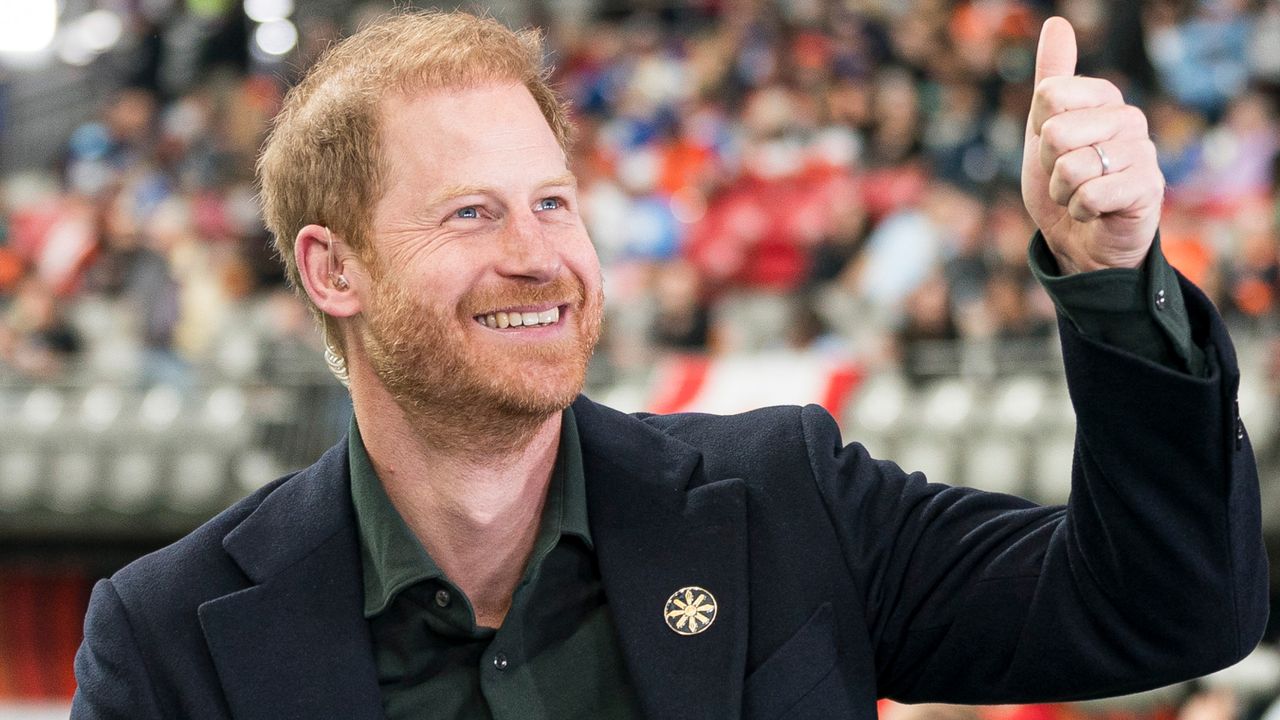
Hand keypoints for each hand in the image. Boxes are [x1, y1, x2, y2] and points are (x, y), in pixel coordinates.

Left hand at [1021, 17, 1163, 273]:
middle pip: (1055, 133)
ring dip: (1064, 192)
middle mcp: (1129, 117)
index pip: (1048, 95)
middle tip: (1067, 177)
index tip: (1053, 149)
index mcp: (1103, 97)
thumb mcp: (1043, 129)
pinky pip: (1090, 194)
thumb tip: (1057, 24)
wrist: (1081, 239)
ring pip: (1071, 167)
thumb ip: (1051, 79)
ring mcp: (1142, 152)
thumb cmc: (1063, 182)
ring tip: (1081, 195)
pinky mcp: (1148, 188)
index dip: (1038, 132)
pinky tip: (1094, 212)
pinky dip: (1080, 210)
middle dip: (1049, 167)